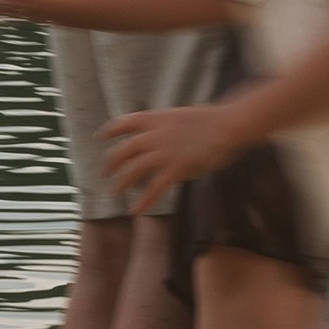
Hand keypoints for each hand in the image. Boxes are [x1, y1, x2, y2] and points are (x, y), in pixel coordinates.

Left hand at [101, 97, 242, 217]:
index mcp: (157, 118)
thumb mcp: (184, 117)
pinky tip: (136, 211)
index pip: (126, 123)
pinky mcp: (175, 169)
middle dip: (111, 162)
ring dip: (121, 182)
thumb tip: (164, 138)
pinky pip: (154, 188)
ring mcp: (164, 152)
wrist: (228, 126)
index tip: (100, 136)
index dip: (111, 130)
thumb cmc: (214, 121)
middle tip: (105, 173)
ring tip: (114, 192)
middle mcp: (155, 135)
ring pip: (133, 170)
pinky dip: (144, 201)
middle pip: (124, 150)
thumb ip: (169, 127)